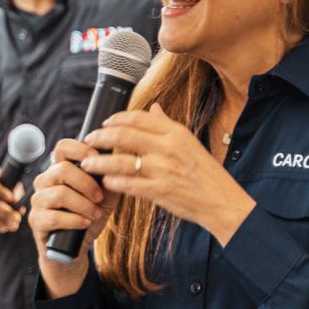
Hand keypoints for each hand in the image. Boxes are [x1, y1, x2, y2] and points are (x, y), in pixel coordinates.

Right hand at [29, 139, 117, 295]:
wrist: (75, 249)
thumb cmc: (89, 219)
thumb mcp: (105, 198)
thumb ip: (111, 180)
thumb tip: (122, 162)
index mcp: (59, 170)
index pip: (63, 147)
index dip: (81, 150)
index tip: (98, 160)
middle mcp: (45, 182)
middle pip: (62, 169)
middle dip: (86, 183)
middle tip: (99, 197)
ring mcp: (38, 201)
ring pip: (60, 194)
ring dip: (83, 205)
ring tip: (95, 214)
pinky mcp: (36, 221)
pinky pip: (54, 217)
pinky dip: (74, 220)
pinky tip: (85, 223)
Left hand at [80, 105, 254, 245]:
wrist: (221, 201)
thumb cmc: (205, 173)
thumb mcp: (190, 142)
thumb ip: (167, 125)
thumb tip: (153, 108)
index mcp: (176, 133)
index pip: (138, 118)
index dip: (116, 119)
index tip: (104, 123)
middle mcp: (168, 148)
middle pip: (124, 135)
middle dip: (101, 137)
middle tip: (89, 140)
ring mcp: (163, 170)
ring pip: (121, 161)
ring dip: (99, 162)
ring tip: (87, 163)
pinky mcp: (159, 191)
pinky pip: (128, 184)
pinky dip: (113, 181)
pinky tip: (105, 180)